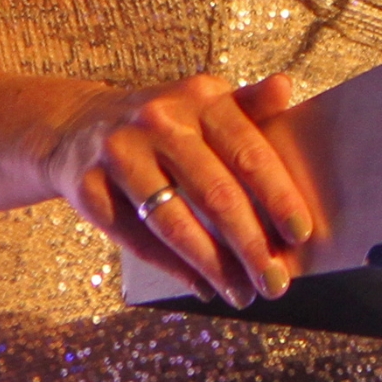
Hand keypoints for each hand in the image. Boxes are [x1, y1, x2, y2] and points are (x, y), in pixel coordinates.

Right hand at [45, 72, 313, 307]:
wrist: (79, 125)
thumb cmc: (163, 122)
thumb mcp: (203, 104)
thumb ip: (248, 106)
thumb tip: (286, 88)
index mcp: (198, 98)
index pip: (247, 149)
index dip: (277, 195)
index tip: (302, 235)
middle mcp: (159, 121)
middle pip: (214, 193)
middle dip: (251, 245)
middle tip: (276, 282)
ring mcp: (120, 153)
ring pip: (174, 222)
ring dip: (215, 266)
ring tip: (242, 293)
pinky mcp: (89, 188)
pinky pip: (139, 239)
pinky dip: (176, 269)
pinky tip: (204, 286)